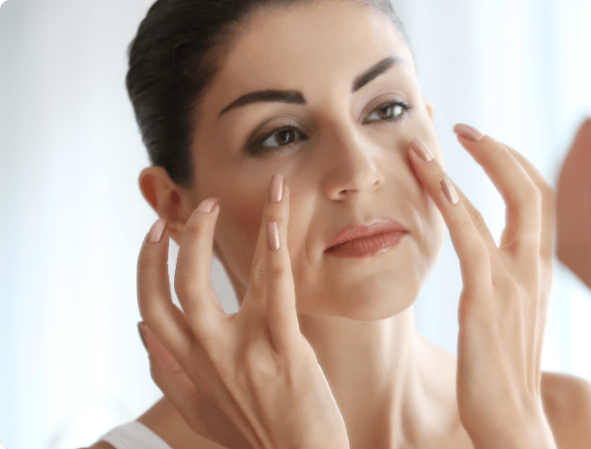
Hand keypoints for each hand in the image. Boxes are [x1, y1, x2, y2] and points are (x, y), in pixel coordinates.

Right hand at [137, 175, 347, 448]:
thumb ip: (166, 372)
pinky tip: (277, 231)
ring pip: (230, 282)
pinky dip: (275, 260)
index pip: (150, 306)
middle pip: (180, 288)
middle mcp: (209, 355)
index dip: (148, 264)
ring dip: (244, 232)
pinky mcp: (286, 352)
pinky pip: (277, 297)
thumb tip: (139, 331)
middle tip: (204, 205)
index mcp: (187, 364)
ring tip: (258, 197)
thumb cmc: (254, 435)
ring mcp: (246, 352)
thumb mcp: (198, 410)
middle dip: (188, 240)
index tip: (156, 230)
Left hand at [407, 126, 556, 448]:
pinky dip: (452, 200)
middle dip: (500, 151)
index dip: (515, 165)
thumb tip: (484, 264)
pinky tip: (430, 179)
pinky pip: (471, 236)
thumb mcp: (509, 321)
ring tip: (426, 145)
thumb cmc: (501, 380)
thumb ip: (502, 286)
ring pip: (505, 203)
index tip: (483, 145)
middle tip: (463, 129)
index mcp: (541, 274)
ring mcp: (515, 282)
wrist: (513, 424)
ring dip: (468, 165)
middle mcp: (536, 271)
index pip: (541, 201)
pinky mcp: (486, 298)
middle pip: (535, 189)